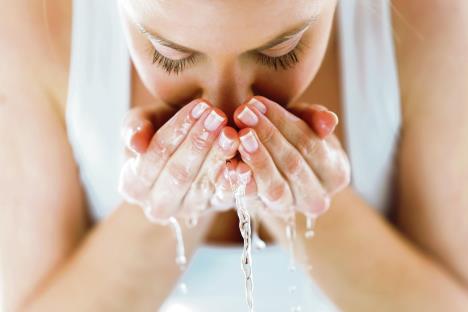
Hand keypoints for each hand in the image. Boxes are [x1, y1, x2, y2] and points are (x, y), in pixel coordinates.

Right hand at [118, 99, 239, 222]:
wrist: (188, 147)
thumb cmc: (162, 129)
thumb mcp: (144, 121)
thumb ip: (134, 127)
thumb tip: (136, 144)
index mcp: (133, 185)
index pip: (155, 155)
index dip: (177, 129)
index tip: (198, 106)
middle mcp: (158, 205)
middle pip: (179, 173)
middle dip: (199, 142)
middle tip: (218, 116)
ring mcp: (187, 211)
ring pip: (202, 185)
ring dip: (219, 157)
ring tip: (232, 132)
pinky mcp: (214, 209)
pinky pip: (225, 198)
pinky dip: (235, 182)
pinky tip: (243, 164)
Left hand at [232, 96, 350, 217]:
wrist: (273, 166)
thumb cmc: (293, 138)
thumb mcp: (305, 123)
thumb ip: (315, 118)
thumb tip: (329, 121)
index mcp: (335, 173)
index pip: (311, 145)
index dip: (284, 123)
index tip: (259, 102)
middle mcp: (317, 198)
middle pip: (293, 165)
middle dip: (267, 136)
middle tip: (243, 113)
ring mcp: (289, 209)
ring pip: (275, 187)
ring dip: (256, 159)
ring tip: (239, 135)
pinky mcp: (263, 213)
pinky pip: (252, 201)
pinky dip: (241, 183)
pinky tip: (230, 165)